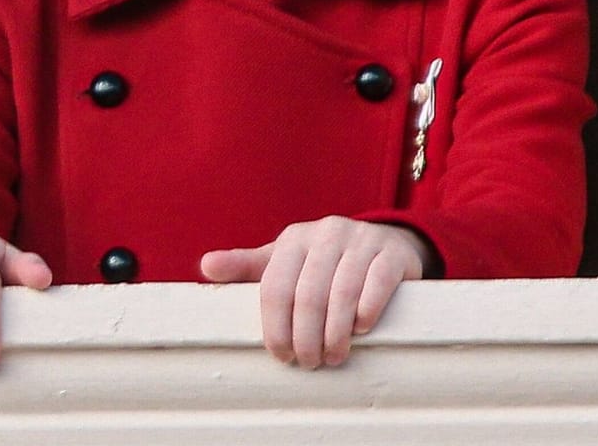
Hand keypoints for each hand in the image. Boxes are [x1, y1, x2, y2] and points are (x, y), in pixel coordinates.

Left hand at [199, 216, 432, 368]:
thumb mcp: (286, 260)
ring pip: (342, 293)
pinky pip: (378, 284)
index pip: (275, 287)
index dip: (274, 326)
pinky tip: (360, 330)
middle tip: (308, 363)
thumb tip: (206, 267)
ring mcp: (361, 242)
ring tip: (333, 357)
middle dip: (306, 336)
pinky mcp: (392, 254)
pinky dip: (367, 311)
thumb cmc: (324, 261)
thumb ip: (247, 267)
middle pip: (308, 295)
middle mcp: (325, 234)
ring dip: (335, 333)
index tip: (281, 355)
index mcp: (293, 240)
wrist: (384, 243)